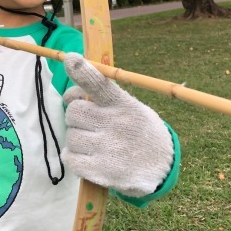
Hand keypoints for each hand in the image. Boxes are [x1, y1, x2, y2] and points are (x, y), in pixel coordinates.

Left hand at [62, 53, 174, 197]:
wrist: (162, 167)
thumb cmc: (138, 130)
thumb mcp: (130, 107)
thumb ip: (102, 98)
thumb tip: (68, 95)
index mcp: (123, 104)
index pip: (100, 84)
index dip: (82, 71)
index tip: (70, 59)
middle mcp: (116, 124)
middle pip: (74, 112)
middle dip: (76, 118)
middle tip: (89, 125)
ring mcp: (108, 148)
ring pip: (70, 137)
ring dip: (76, 140)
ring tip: (92, 143)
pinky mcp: (101, 171)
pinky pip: (70, 158)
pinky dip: (73, 158)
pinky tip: (86, 157)